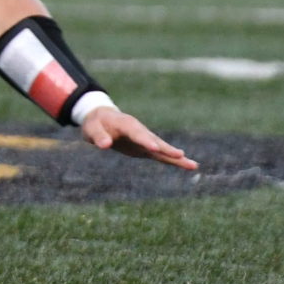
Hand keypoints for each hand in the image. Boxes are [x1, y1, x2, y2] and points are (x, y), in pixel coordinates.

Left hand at [80, 106, 196, 171]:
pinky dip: (172, 160)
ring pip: (161, 148)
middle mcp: (139, 131)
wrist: (102, 119)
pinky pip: (160, 155)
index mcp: (126, 124)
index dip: (145, 140)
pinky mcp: (145, 148)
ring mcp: (144, 139)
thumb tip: (105, 145)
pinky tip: (186, 165)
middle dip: (166, 148)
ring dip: (175, 156)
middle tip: (180, 155)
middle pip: (154, 140)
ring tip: (192, 165)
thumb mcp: (91, 128)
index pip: (136, 133)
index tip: (154, 148)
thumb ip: (98, 136)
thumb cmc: (95, 123)